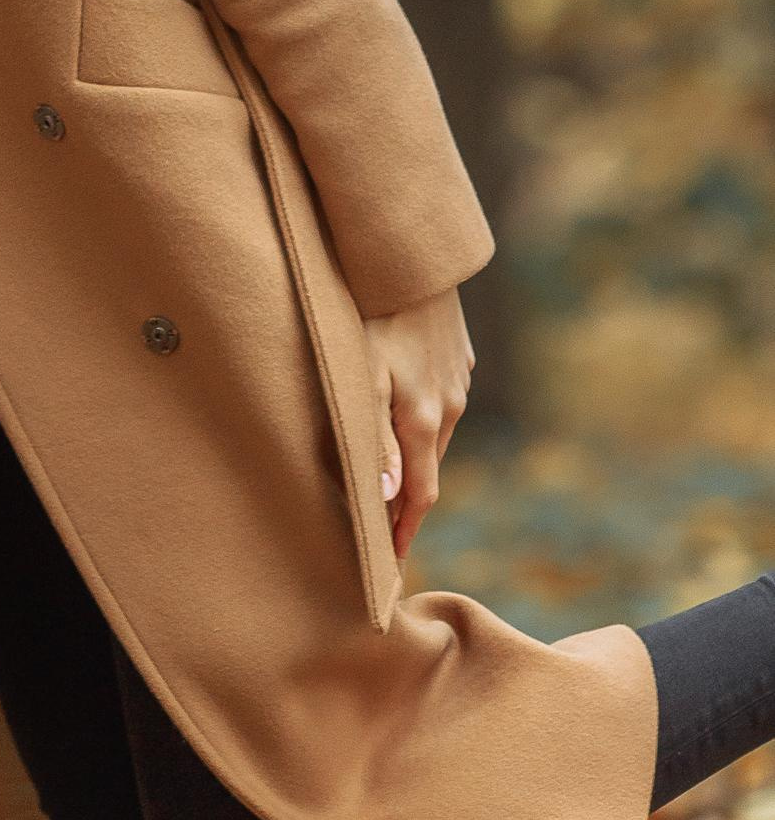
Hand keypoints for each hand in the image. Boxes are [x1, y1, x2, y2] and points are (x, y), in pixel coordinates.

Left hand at [365, 286, 472, 558]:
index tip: (391, 565)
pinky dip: (425, 421)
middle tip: (385, 530)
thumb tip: (390, 496)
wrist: (408, 254)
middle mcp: (448, 405)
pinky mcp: (459, 356)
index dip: (404, 532)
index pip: (418, 495)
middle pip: (429, 469)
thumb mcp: (361, 374)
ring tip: (395, 479)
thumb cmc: (371, 311)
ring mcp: (458, 379)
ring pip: (437, 434)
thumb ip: (375, 437)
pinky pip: (443, 400)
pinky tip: (407, 413)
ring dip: (418, 459)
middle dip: (409, 502)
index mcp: (423, 419)